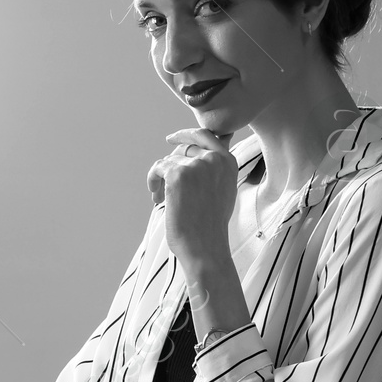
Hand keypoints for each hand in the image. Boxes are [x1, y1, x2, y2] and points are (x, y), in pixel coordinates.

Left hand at [148, 127, 238, 275]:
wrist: (205, 246)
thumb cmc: (210, 224)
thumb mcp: (223, 190)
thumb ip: (216, 169)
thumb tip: (208, 152)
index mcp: (228, 162)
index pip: (206, 136)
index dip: (186, 134)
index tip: (170, 139)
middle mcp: (214, 159)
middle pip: (183, 149)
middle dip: (171, 166)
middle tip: (163, 187)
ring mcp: (196, 165)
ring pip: (168, 160)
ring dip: (161, 178)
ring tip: (161, 198)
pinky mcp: (178, 174)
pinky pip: (157, 168)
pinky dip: (153, 182)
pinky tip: (157, 198)